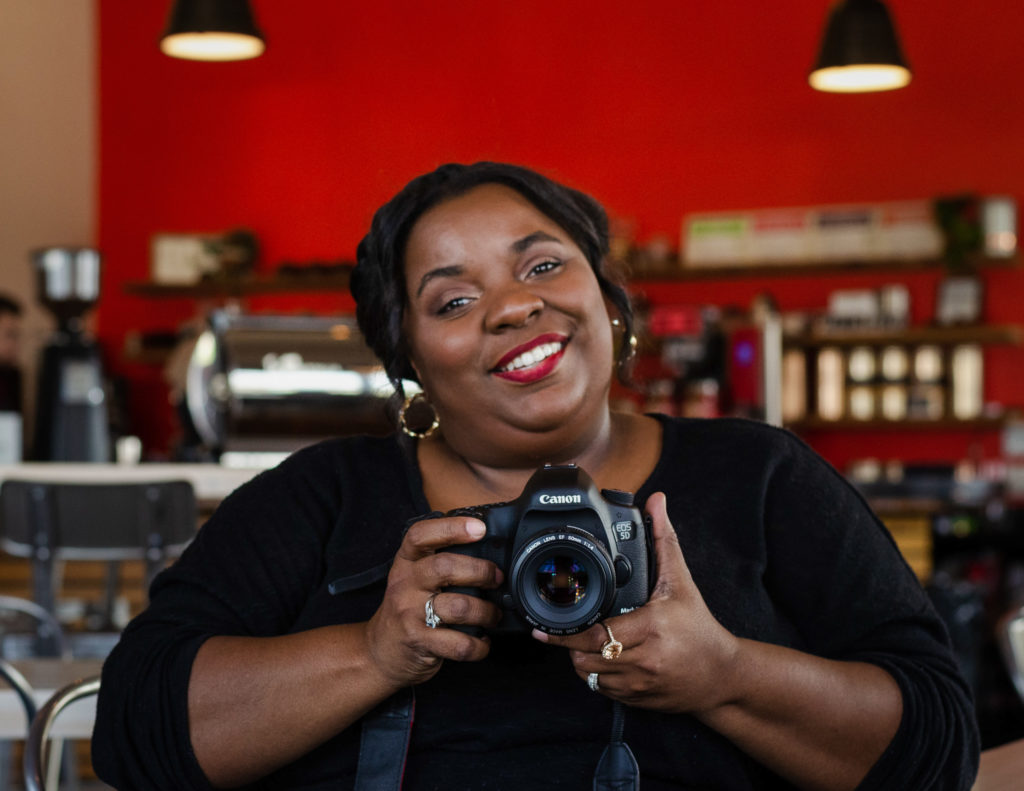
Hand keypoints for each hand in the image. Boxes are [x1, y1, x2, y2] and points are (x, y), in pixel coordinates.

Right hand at [364, 514, 503, 688]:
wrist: (379, 652)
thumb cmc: (407, 610)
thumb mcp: (414, 580)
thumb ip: (439, 564)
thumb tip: (489, 556)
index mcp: (406, 563)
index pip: (420, 535)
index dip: (451, 528)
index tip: (479, 528)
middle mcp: (405, 584)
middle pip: (445, 567)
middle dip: (481, 571)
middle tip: (497, 579)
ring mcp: (409, 613)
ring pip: (459, 606)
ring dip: (486, 612)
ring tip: (493, 615)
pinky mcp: (418, 641)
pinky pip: (459, 644)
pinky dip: (479, 645)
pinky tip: (482, 642)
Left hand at [534, 491, 738, 714]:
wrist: (722, 676)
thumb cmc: (699, 627)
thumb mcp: (680, 581)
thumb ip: (663, 539)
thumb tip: (657, 501)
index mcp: (651, 628)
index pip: (595, 635)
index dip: (566, 633)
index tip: (544, 628)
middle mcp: (644, 660)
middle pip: (584, 658)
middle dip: (569, 645)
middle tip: (568, 628)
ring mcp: (639, 685)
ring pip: (589, 676)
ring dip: (580, 660)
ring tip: (585, 641)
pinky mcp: (636, 701)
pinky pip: (602, 690)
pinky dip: (595, 675)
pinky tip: (602, 658)